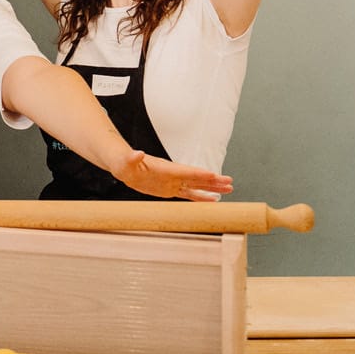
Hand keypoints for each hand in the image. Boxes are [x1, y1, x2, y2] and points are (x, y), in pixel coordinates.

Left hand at [112, 151, 234, 201]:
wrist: (124, 166)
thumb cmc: (125, 162)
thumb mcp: (128, 160)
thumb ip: (133, 157)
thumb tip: (137, 153)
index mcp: (165, 168)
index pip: (185, 171)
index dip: (199, 173)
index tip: (214, 174)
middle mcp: (173, 174)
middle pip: (197, 178)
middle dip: (213, 180)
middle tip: (230, 182)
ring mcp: (173, 182)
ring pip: (197, 186)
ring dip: (212, 188)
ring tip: (228, 190)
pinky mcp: (170, 190)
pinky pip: (188, 194)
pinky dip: (201, 197)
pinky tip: (212, 201)